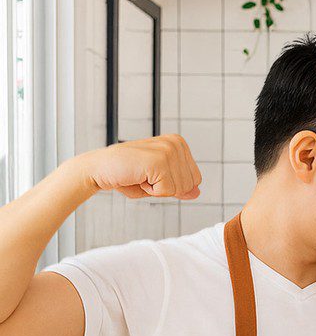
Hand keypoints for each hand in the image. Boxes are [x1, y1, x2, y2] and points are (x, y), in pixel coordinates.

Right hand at [74, 134, 202, 200]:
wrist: (98, 169)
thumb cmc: (126, 174)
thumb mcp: (159, 181)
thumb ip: (179, 185)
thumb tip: (196, 192)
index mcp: (178, 143)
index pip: (195, 179)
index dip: (174, 186)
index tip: (153, 175)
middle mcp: (176, 143)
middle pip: (191, 185)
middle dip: (168, 189)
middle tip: (145, 176)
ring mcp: (168, 150)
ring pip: (180, 189)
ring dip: (158, 190)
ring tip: (141, 175)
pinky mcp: (159, 161)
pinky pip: (167, 191)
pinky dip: (151, 192)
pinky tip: (138, 177)